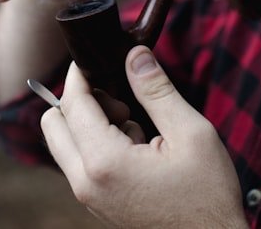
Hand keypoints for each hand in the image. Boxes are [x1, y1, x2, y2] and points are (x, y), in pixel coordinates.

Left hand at [42, 47, 246, 228]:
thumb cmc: (207, 194)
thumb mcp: (190, 133)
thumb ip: (157, 91)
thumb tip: (135, 55)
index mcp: (105, 162)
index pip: (73, 104)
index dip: (79, 73)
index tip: (93, 56)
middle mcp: (86, 183)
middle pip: (53, 124)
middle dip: (79, 102)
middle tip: (122, 101)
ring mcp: (89, 198)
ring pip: (64, 144)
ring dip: (88, 125)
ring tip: (137, 128)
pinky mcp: (98, 205)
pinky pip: (79, 164)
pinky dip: (96, 146)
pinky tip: (138, 149)